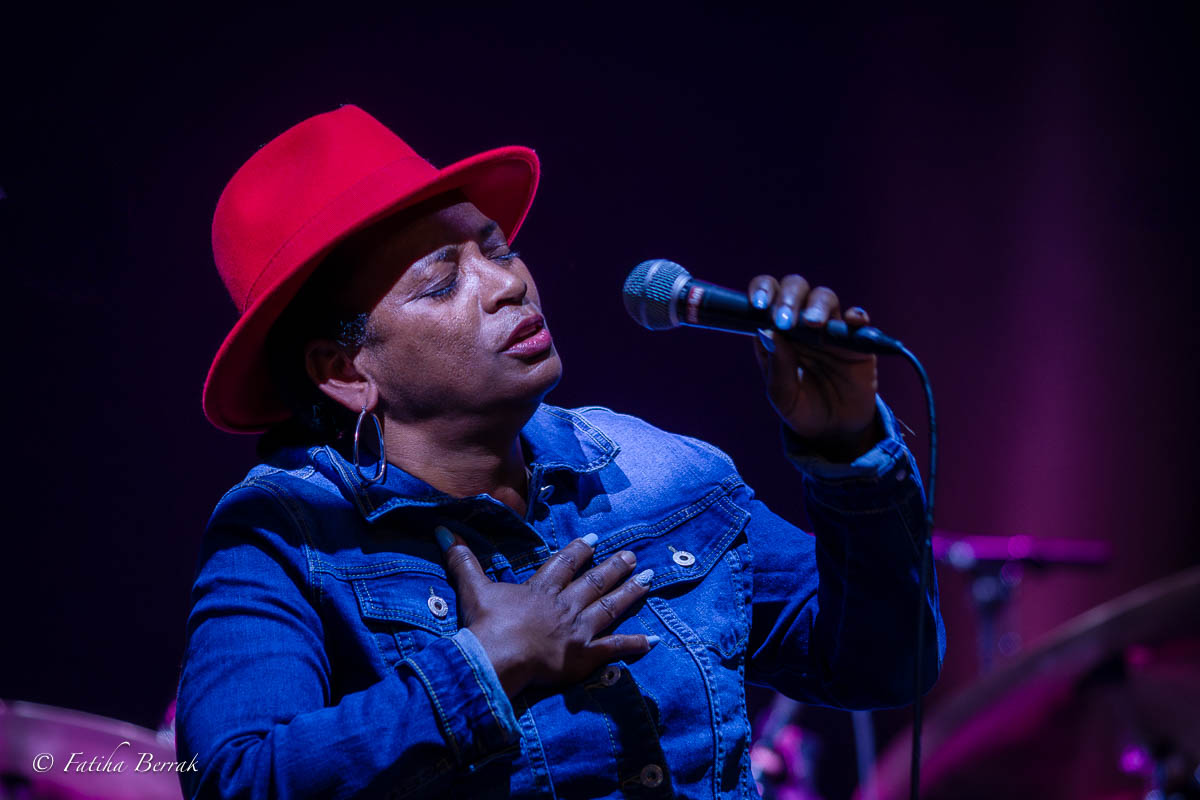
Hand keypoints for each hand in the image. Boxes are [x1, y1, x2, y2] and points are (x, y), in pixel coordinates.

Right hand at [436, 528, 655, 697]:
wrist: (497, 656)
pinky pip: (615, 648)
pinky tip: (652, 640)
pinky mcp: (585, 656)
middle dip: (614, 567)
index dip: (579, 551)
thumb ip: (462, 560)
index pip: (564, 565)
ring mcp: (578, 630)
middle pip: (594, 582)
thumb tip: (443, 530)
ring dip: (630, 593)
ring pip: (610, 607)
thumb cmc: (486, 624)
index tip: (594, 539)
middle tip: (633, 555)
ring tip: (649, 579)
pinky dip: (634, 644)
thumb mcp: (473, 588)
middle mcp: (564, 606)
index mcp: (541, 590)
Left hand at [749, 274, 880, 460]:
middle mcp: (801, 323)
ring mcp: (829, 328)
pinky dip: (856, 316)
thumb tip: (768, 332)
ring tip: (813, 324)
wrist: (835, 431)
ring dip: (817, 306)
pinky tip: (852, 321)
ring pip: (824, 298)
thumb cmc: (802, 408)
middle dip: (789, 298)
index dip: (762, 291)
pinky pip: (858, 320)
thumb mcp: (782, 396)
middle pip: (795, 289)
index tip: (759, 305)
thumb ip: (777, 366)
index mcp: (776, 331)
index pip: (766, 296)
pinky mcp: (856, 340)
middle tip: (785, 320)